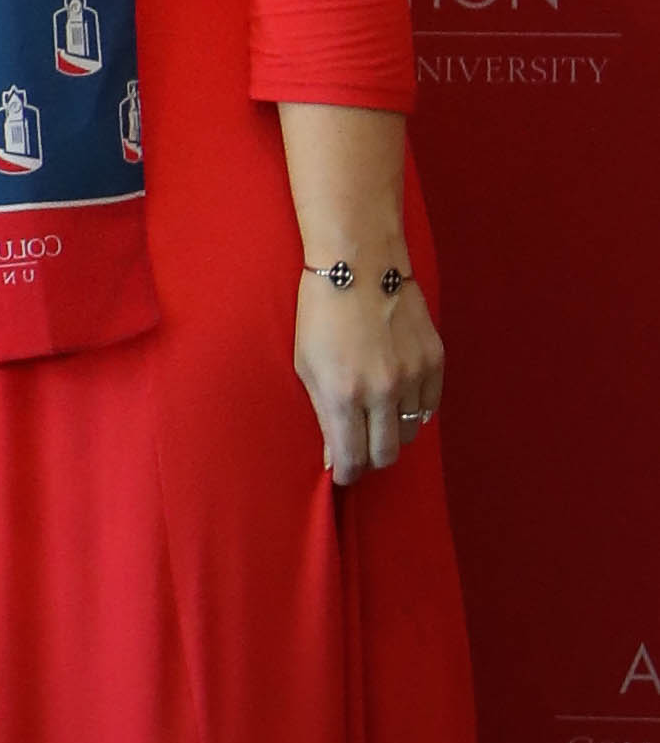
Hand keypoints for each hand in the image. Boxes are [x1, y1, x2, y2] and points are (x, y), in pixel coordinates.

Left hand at [295, 262, 443, 484]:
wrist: (359, 268)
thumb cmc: (321, 314)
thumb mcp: (307, 365)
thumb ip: (323, 414)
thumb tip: (335, 457)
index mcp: (343, 394)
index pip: (354, 457)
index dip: (348, 473)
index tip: (343, 475)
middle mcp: (382, 391)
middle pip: (386, 453)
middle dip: (370, 459)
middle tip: (360, 451)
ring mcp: (413, 377)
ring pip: (410, 433)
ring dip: (392, 433)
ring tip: (376, 420)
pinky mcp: (435, 363)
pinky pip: (429, 406)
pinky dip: (413, 409)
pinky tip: (397, 398)